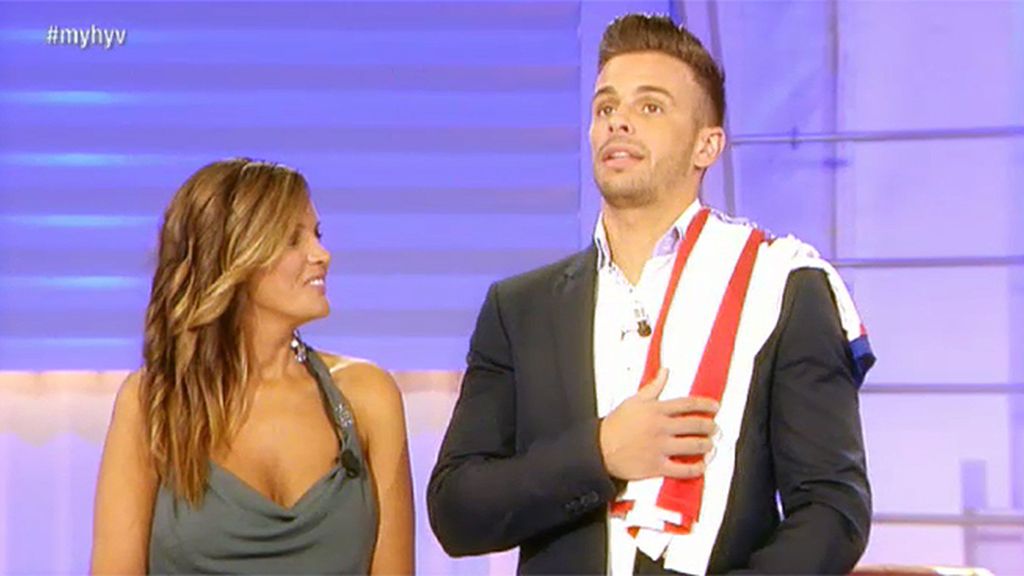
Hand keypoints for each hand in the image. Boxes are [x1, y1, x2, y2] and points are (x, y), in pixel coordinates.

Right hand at [599, 368, 718, 480]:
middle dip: (709, 426)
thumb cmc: (615, 425)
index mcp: (656, 410)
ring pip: (693, 446)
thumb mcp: (634, 400)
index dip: (705, 405)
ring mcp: (660, 447)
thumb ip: (653, 387)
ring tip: (710, 445)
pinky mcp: (657, 466)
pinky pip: (682, 469)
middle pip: (695, 425)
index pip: (688, 404)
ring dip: (706, 445)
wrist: (599, 448)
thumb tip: (664, 372)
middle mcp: (661, 427)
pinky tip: (701, 466)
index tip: (714, 407)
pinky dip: (695, 468)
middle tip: (714, 427)